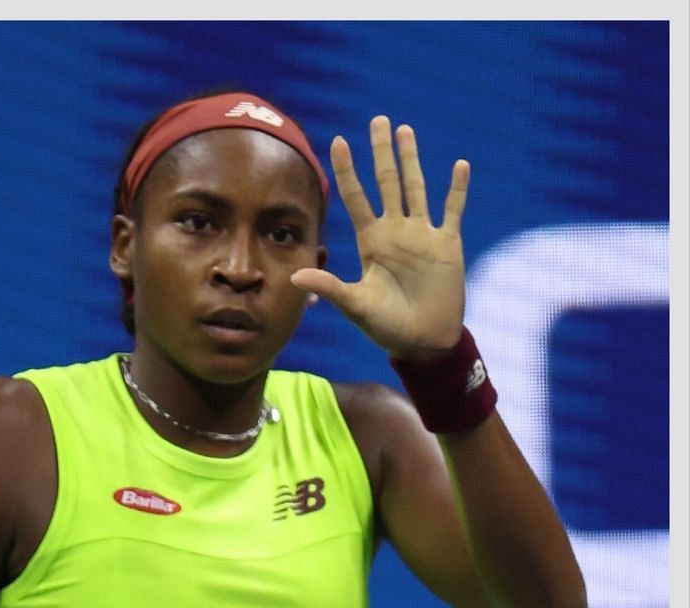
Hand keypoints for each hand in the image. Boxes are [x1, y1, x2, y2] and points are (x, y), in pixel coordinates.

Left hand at [290, 116, 469, 360]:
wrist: (423, 341)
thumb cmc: (385, 326)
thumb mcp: (355, 305)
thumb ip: (329, 287)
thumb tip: (295, 277)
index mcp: (371, 241)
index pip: (356, 197)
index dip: (347, 170)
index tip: (337, 142)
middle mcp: (395, 231)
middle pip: (387, 182)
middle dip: (381, 152)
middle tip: (378, 120)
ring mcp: (422, 235)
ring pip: (416, 187)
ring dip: (412, 160)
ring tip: (405, 130)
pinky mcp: (447, 244)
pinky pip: (452, 210)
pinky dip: (456, 189)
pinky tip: (459, 165)